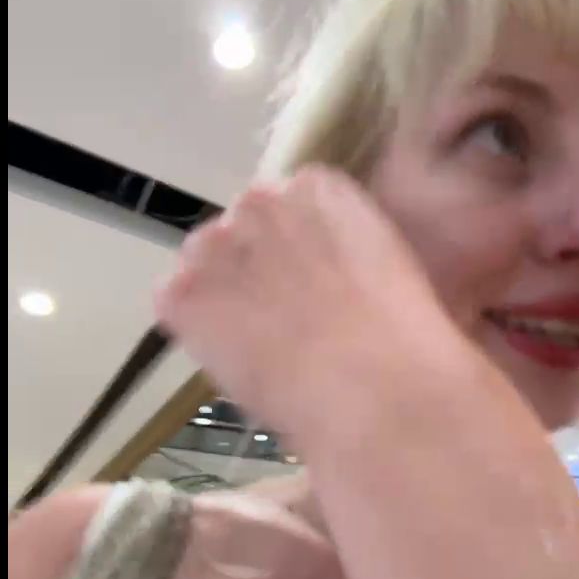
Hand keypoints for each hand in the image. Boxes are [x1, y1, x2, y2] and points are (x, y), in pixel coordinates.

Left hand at [155, 167, 459, 442]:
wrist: (372, 388)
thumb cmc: (404, 339)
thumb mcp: (387, 269)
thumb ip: (345, 254)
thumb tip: (326, 280)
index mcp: (319, 190)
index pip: (287, 209)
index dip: (294, 255)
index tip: (310, 290)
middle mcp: (261, 201)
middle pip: (241, 232)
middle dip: (253, 271)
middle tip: (283, 323)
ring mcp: (215, 246)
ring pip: (203, 266)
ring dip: (221, 297)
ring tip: (258, 349)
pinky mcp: (183, 294)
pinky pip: (174, 306)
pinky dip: (195, 334)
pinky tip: (234, 363)